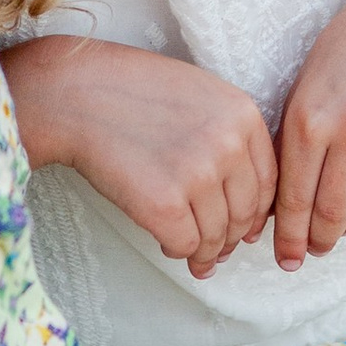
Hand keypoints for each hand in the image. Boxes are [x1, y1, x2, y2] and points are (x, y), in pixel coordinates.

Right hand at [4, 37, 276, 274]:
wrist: (77, 93)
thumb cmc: (132, 92)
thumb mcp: (200, 95)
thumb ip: (230, 136)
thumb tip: (245, 201)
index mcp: (244, 115)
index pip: (269, 182)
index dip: (255, 212)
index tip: (244, 227)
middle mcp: (229, 144)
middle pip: (246, 213)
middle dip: (231, 237)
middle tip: (217, 249)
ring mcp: (198, 175)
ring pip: (217, 235)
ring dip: (205, 250)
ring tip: (193, 253)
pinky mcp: (164, 204)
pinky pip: (186, 245)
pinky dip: (179, 252)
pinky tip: (167, 244)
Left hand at [273, 0, 345, 265]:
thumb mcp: (306, 89)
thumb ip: (292, 148)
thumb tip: (277, 217)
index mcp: (310, 118)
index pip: (293, 201)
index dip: (288, 238)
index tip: (287, 259)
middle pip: (331, 216)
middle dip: (319, 241)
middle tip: (315, 249)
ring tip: (345, 217)